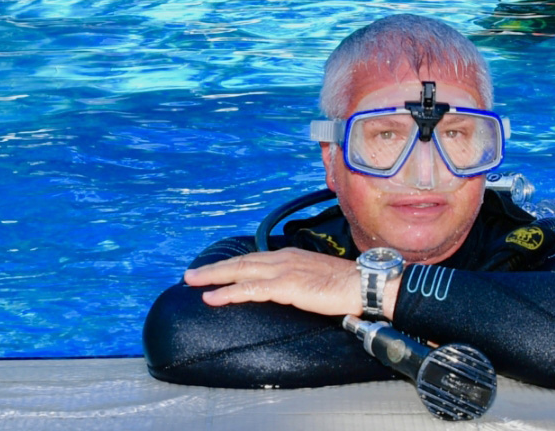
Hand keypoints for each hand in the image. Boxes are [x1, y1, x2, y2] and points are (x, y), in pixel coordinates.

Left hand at [183, 248, 366, 317]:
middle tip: (190, 275)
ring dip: (214, 277)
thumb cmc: (344, 285)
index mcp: (289, 256)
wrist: (363, 285)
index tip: (213, 271)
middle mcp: (282, 258)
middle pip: (240, 262)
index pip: (253, 259)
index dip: (231, 265)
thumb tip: (286, 291)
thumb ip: (297, 281)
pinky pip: (250, 290)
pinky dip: (229, 293)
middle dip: (214, 268)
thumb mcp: (314, 279)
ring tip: (193, 283)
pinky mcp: (286, 286)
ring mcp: (283, 271)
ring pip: (239, 272)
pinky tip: (213, 298)